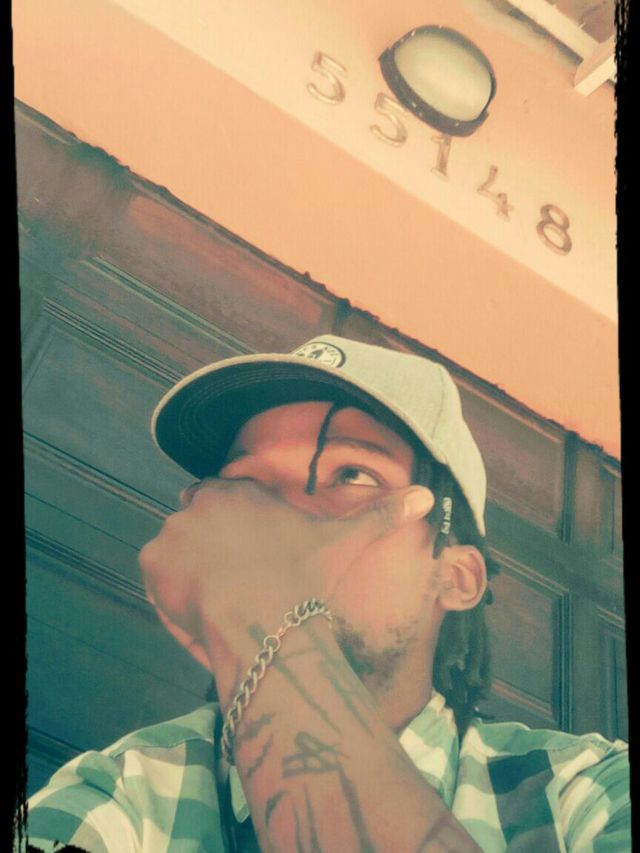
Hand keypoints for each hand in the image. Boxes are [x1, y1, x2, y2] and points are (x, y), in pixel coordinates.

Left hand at [139, 478, 433, 672]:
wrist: (266, 622)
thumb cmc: (304, 580)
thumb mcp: (344, 543)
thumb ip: (380, 515)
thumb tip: (428, 495)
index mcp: (239, 491)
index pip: (225, 500)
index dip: (236, 530)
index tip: (250, 557)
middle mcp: (200, 501)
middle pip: (198, 523)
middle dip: (211, 547)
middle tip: (235, 581)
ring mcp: (172, 529)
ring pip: (177, 549)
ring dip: (190, 568)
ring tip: (220, 599)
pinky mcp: (152, 561)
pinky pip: (158, 574)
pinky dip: (171, 590)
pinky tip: (201, 608)